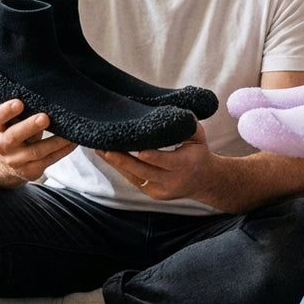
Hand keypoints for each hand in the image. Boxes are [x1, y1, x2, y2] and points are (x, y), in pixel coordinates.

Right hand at [0, 99, 76, 184]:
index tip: (19, 102)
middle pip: (13, 137)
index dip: (6, 111)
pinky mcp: (29, 171)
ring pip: (35, 151)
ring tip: (69, 132)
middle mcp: (1, 145)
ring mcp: (15, 161)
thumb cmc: (3, 126)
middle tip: (45, 117)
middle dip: (29, 127)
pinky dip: (62, 151)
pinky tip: (74, 141)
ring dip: (54, 141)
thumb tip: (12, 61)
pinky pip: (48, 161)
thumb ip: (4, 93)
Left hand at [97, 121, 211, 199]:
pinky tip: (108, 157)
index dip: (151, 156)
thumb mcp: (198, 137)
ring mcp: (161, 189)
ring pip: (135, 177)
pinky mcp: (152, 193)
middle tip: (106, 149)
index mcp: (185, 164)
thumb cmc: (198, 153)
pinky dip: (121, 169)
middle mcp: (172, 180)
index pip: (165, 161)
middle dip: (123, 160)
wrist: (203, 181)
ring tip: (100, 150)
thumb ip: (188, 125)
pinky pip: (134, 180)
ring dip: (116, 164)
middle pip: (144, 171)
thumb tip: (175, 109)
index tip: (138, 149)